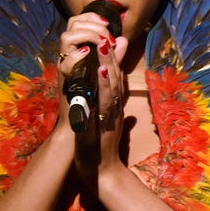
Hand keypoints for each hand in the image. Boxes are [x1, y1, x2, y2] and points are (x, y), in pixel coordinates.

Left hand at [73, 31, 127, 187]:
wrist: (104, 173)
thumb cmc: (103, 143)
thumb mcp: (110, 115)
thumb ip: (113, 94)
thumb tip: (120, 73)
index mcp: (115, 105)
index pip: (115, 76)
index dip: (112, 56)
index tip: (108, 36)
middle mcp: (113, 110)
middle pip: (114, 81)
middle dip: (110, 59)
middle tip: (106, 37)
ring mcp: (106, 122)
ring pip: (108, 95)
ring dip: (105, 75)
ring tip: (101, 56)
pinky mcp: (94, 134)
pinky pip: (94, 116)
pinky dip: (93, 102)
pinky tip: (89, 90)